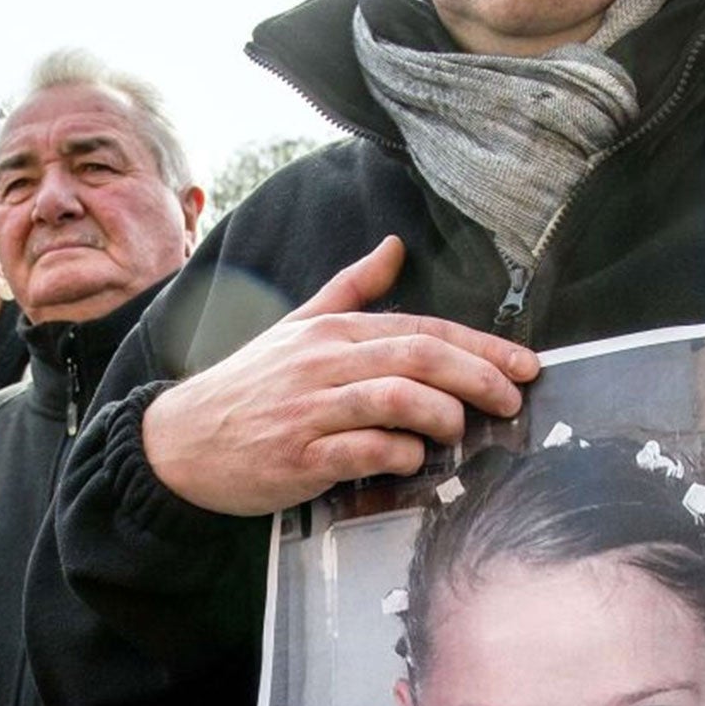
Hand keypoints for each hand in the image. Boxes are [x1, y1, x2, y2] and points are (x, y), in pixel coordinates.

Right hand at [142, 236, 539, 515]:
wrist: (180, 442)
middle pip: (419, 359)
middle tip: (512, 399)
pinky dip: (399, 454)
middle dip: (479, 377)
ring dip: (442, 415)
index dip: (482, 347)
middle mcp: (324, 364)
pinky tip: (412, 458)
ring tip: (460, 430)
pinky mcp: (299, 457)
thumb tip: (394, 247)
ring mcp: (310, 410)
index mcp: (332, 331)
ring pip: (396, 399)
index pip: (422, 328)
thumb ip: (350, 289)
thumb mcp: (296, 327)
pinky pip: (364, 450)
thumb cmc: (247, 387)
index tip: (525, 365)